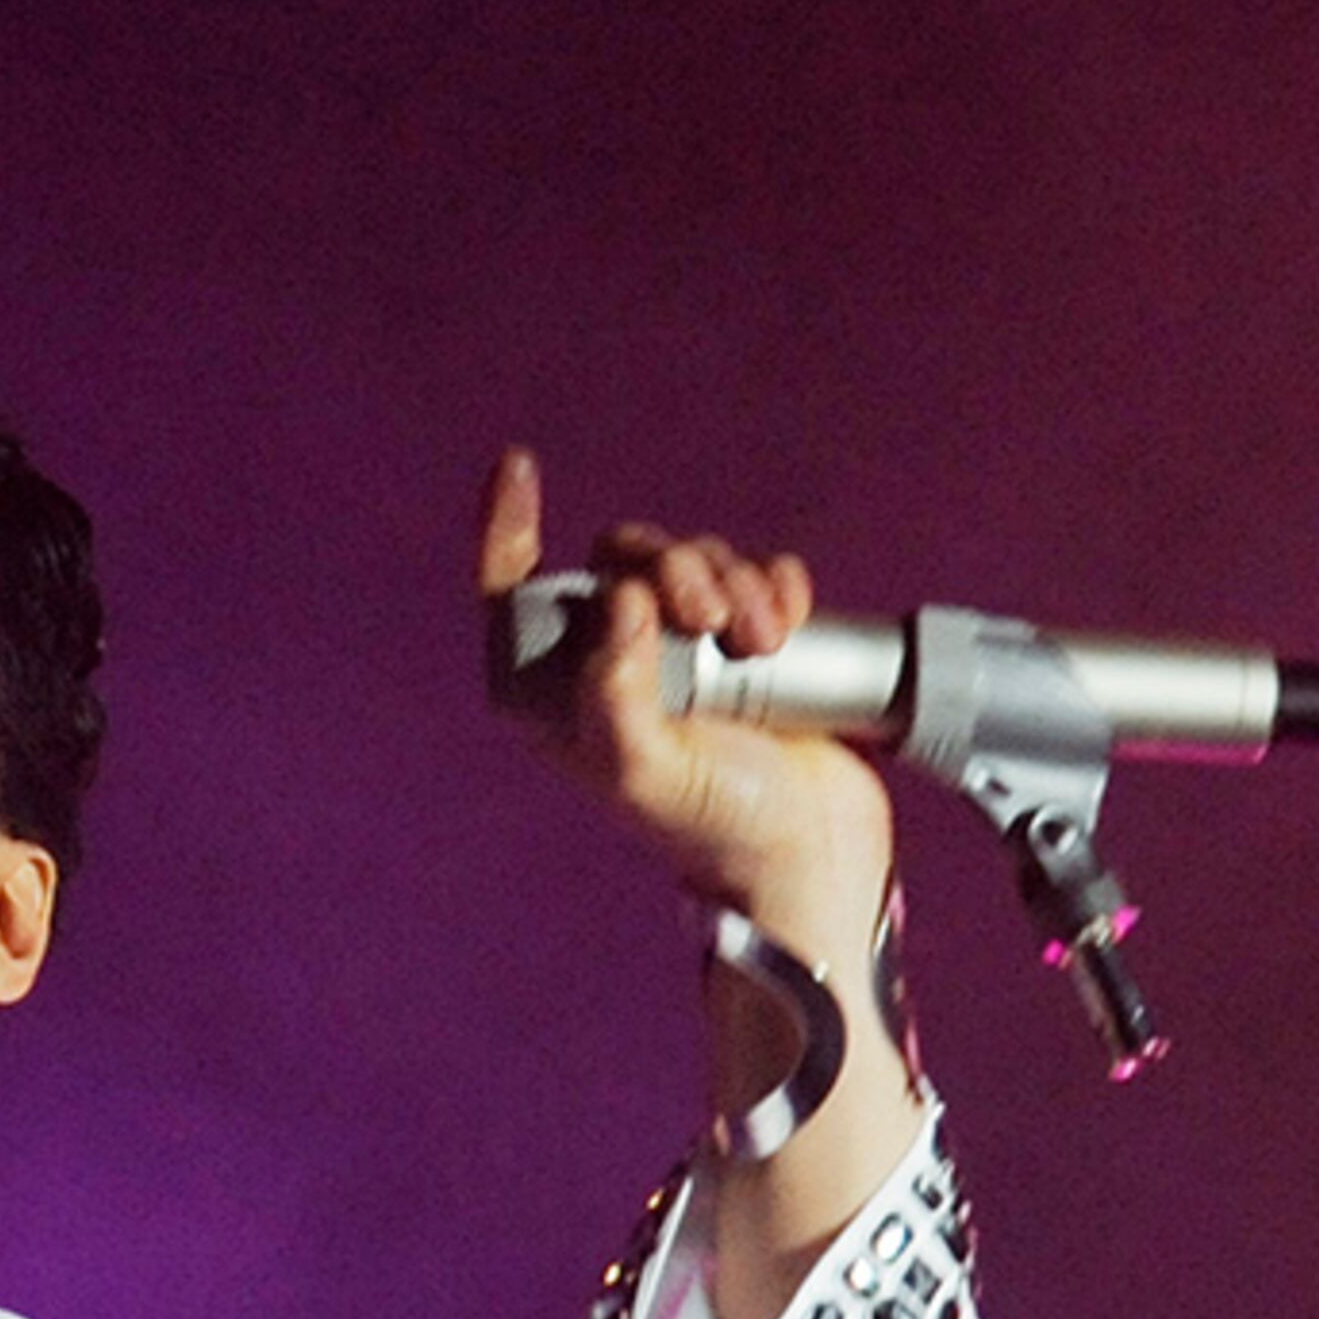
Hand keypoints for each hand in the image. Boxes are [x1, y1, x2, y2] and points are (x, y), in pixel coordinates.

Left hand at [475, 449, 893, 959]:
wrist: (811, 850)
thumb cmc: (715, 823)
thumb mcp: (641, 768)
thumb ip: (614, 689)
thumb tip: (619, 600)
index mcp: (566, 691)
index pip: (514, 592)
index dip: (508, 526)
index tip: (519, 468)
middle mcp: (619, 659)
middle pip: (623, 558)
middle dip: (672, 569)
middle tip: (711, 620)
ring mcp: (687, 648)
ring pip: (694, 560)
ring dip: (733, 582)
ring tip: (763, 640)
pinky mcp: (751, 642)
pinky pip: (755, 574)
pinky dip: (774, 581)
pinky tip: (789, 616)